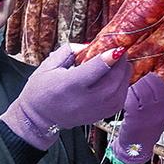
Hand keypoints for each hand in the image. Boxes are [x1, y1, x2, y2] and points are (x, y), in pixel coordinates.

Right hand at [1, 44, 131, 149]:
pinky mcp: (98, 117)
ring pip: (119, 92)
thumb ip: (69, 51)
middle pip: (112, 80)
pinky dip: (123, 87)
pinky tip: (120, 78)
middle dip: (121, 64)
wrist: (38, 119)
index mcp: (69, 84)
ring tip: (122, 63)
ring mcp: (93, 110)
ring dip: (125, 75)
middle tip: (122, 51)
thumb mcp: (48, 65)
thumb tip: (89, 45)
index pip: (95, 69)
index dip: (110, 56)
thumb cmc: (40, 90)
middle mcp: (84, 99)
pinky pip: (119, 101)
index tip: (118, 46)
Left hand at [110, 72, 163, 163]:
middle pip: (150, 84)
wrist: (136, 150)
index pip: (160, 83)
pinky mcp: (136, 118)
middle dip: (141, 81)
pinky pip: (131, 99)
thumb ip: (156, 97)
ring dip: (133, 88)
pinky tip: (126, 101)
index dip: (150, 79)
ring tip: (131, 93)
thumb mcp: (157, 113)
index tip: (144, 79)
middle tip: (135, 85)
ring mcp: (148, 114)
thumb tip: (150, 78)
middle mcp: (160, 110)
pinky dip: (127, 96)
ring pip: (140, 89)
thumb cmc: (144, 130)